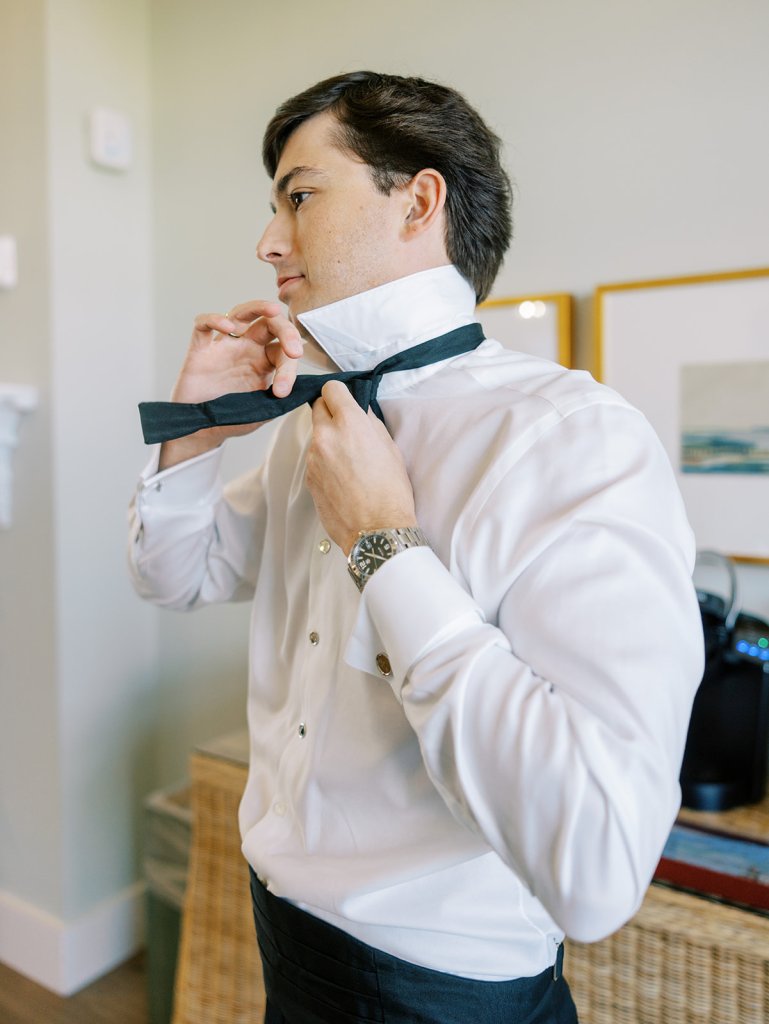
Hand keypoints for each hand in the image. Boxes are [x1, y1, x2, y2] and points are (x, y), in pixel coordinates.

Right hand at [159, 300, 302, 468]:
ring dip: (258, 307)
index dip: (289, 368)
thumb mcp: (261, 412)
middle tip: (295, 350)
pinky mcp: (200, 350)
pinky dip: (214, 319)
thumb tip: (302, 391)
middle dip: (287, 330)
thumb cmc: (231, 418)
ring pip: (241, 313)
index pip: (283, 352)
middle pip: (270, 323)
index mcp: (264, 362)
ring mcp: (223, 346)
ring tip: (273, 309)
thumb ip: (279, 400)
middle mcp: (246, 348)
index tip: (282, 392)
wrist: (201, 430)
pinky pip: (203, 325)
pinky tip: (227, 327)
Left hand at [307, 381, 416, 554]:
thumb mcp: (390, 448)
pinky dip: (325, 462)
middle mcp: (326, 436)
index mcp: (350, 423)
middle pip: (317, 407)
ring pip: (316, 436)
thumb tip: (359, 413)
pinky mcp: (308, 477)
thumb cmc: (390, 492)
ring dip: (328, 440)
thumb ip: (369, 424)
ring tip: (350, 461)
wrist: (377, 530)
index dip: (339, 394)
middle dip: (330, 412)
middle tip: (346, 427)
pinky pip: (315, 459)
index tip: (344, 400)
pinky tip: (343, 478)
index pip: (331, 389)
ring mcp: (313, 458)